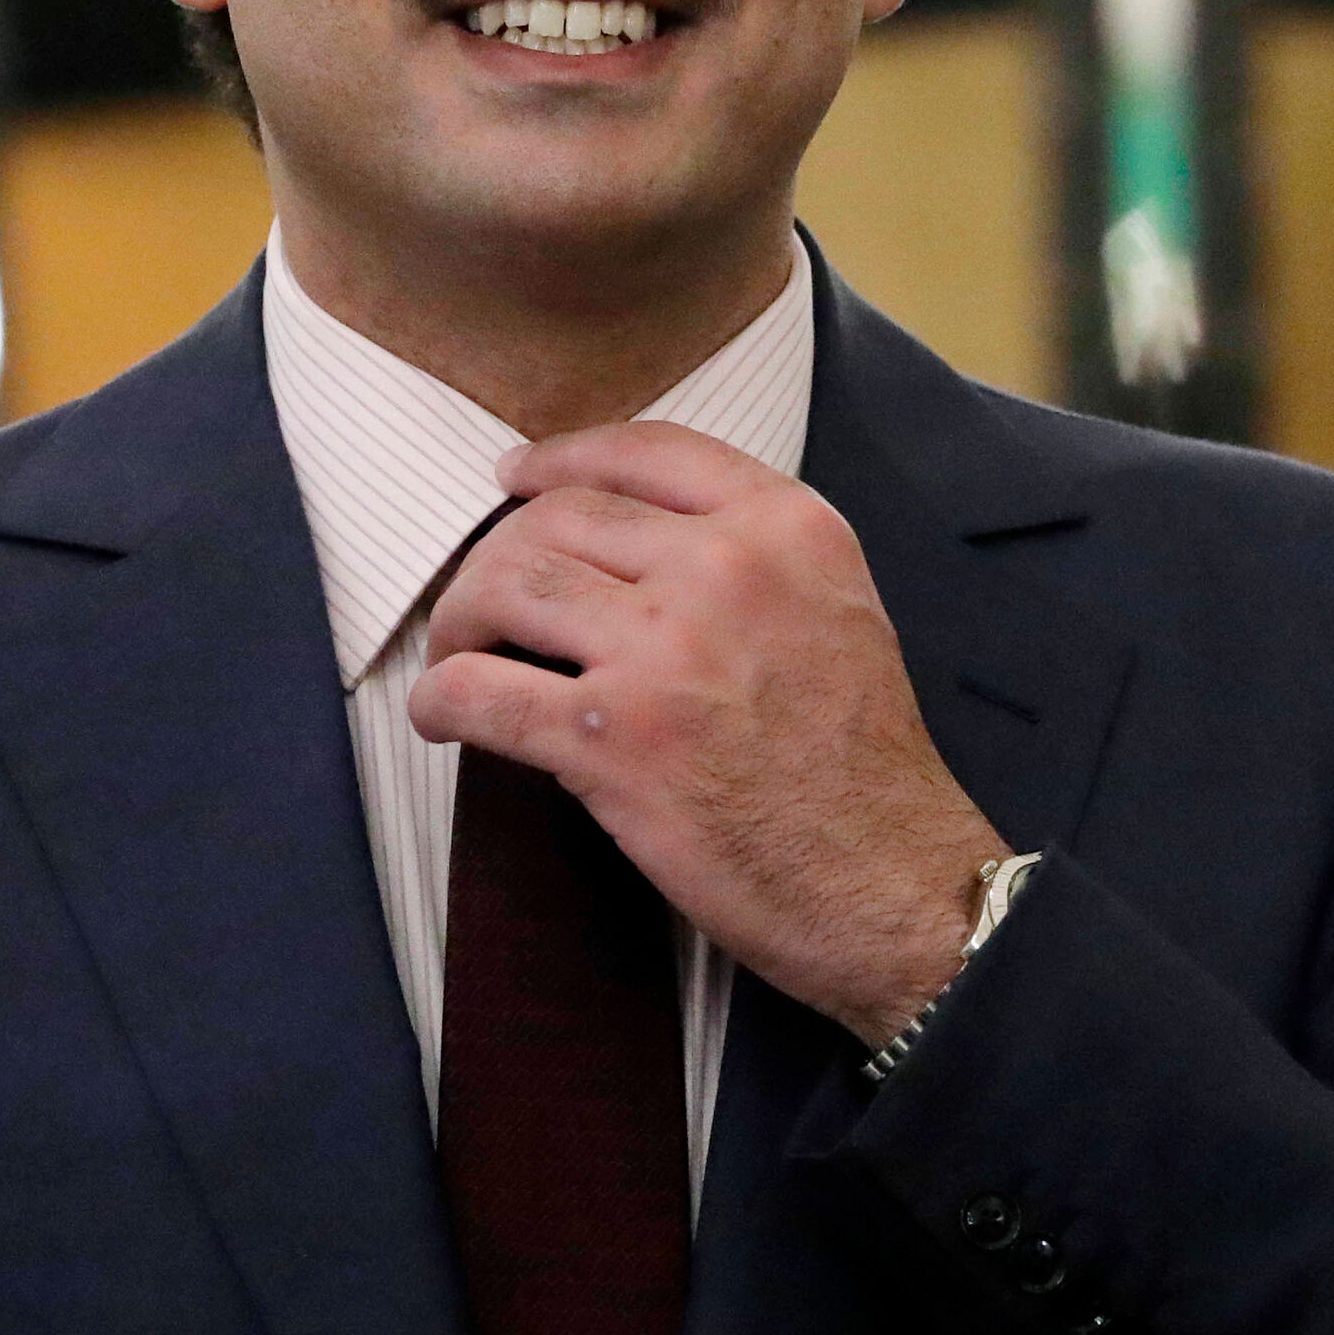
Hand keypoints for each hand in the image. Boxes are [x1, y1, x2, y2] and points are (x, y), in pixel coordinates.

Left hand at [406, 420, 1008, 1044]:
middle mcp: (724, 569)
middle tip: (484, 603)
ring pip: (505, 585)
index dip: (560, 458)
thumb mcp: (837, 610)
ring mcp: (663, 650)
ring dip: (460, 621)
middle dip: (500, 556)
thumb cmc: (863, 767)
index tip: (517, 476)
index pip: (644, 451)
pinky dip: (441, 699)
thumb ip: (751, 558)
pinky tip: (441, 714)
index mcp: (786, 528)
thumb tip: (627, 548)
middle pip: (558, 517)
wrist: (892, 883)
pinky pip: (480, 691)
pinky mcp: (612, 739)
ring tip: (458, 655)